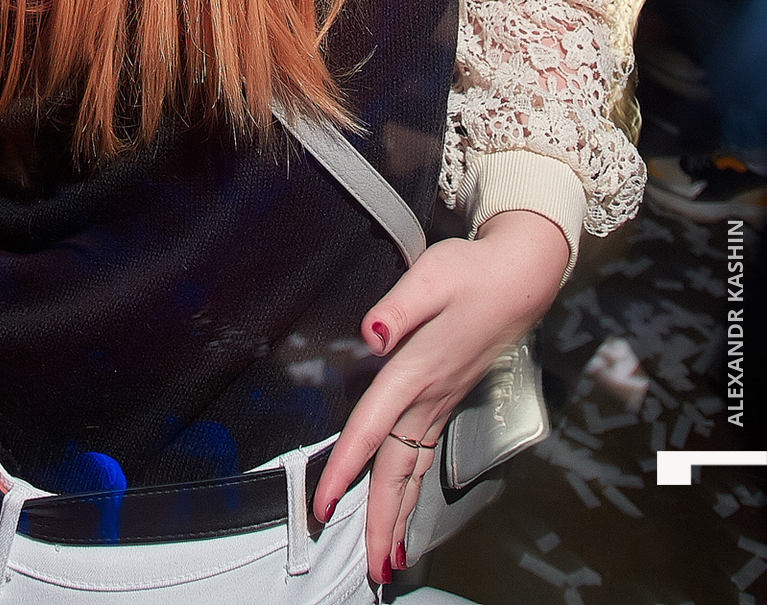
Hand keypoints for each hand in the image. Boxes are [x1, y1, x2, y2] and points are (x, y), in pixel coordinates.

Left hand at [312, 210, 567, 582]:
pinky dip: (413, 494)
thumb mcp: (431, 277)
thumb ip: (398, 307)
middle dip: (380, 521)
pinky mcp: (446, 401)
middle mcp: (427, 396)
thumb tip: (374, 332)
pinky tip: (406, 515)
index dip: (345, 466)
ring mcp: (440, 403)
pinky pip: (423, 459)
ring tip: (386, 563)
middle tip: (370, 571)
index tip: (323, 504)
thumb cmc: (472, 273)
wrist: (521, 279)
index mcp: (415, 370)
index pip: (371, 427)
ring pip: (412, 472)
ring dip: (398, 518)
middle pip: (396, 470)